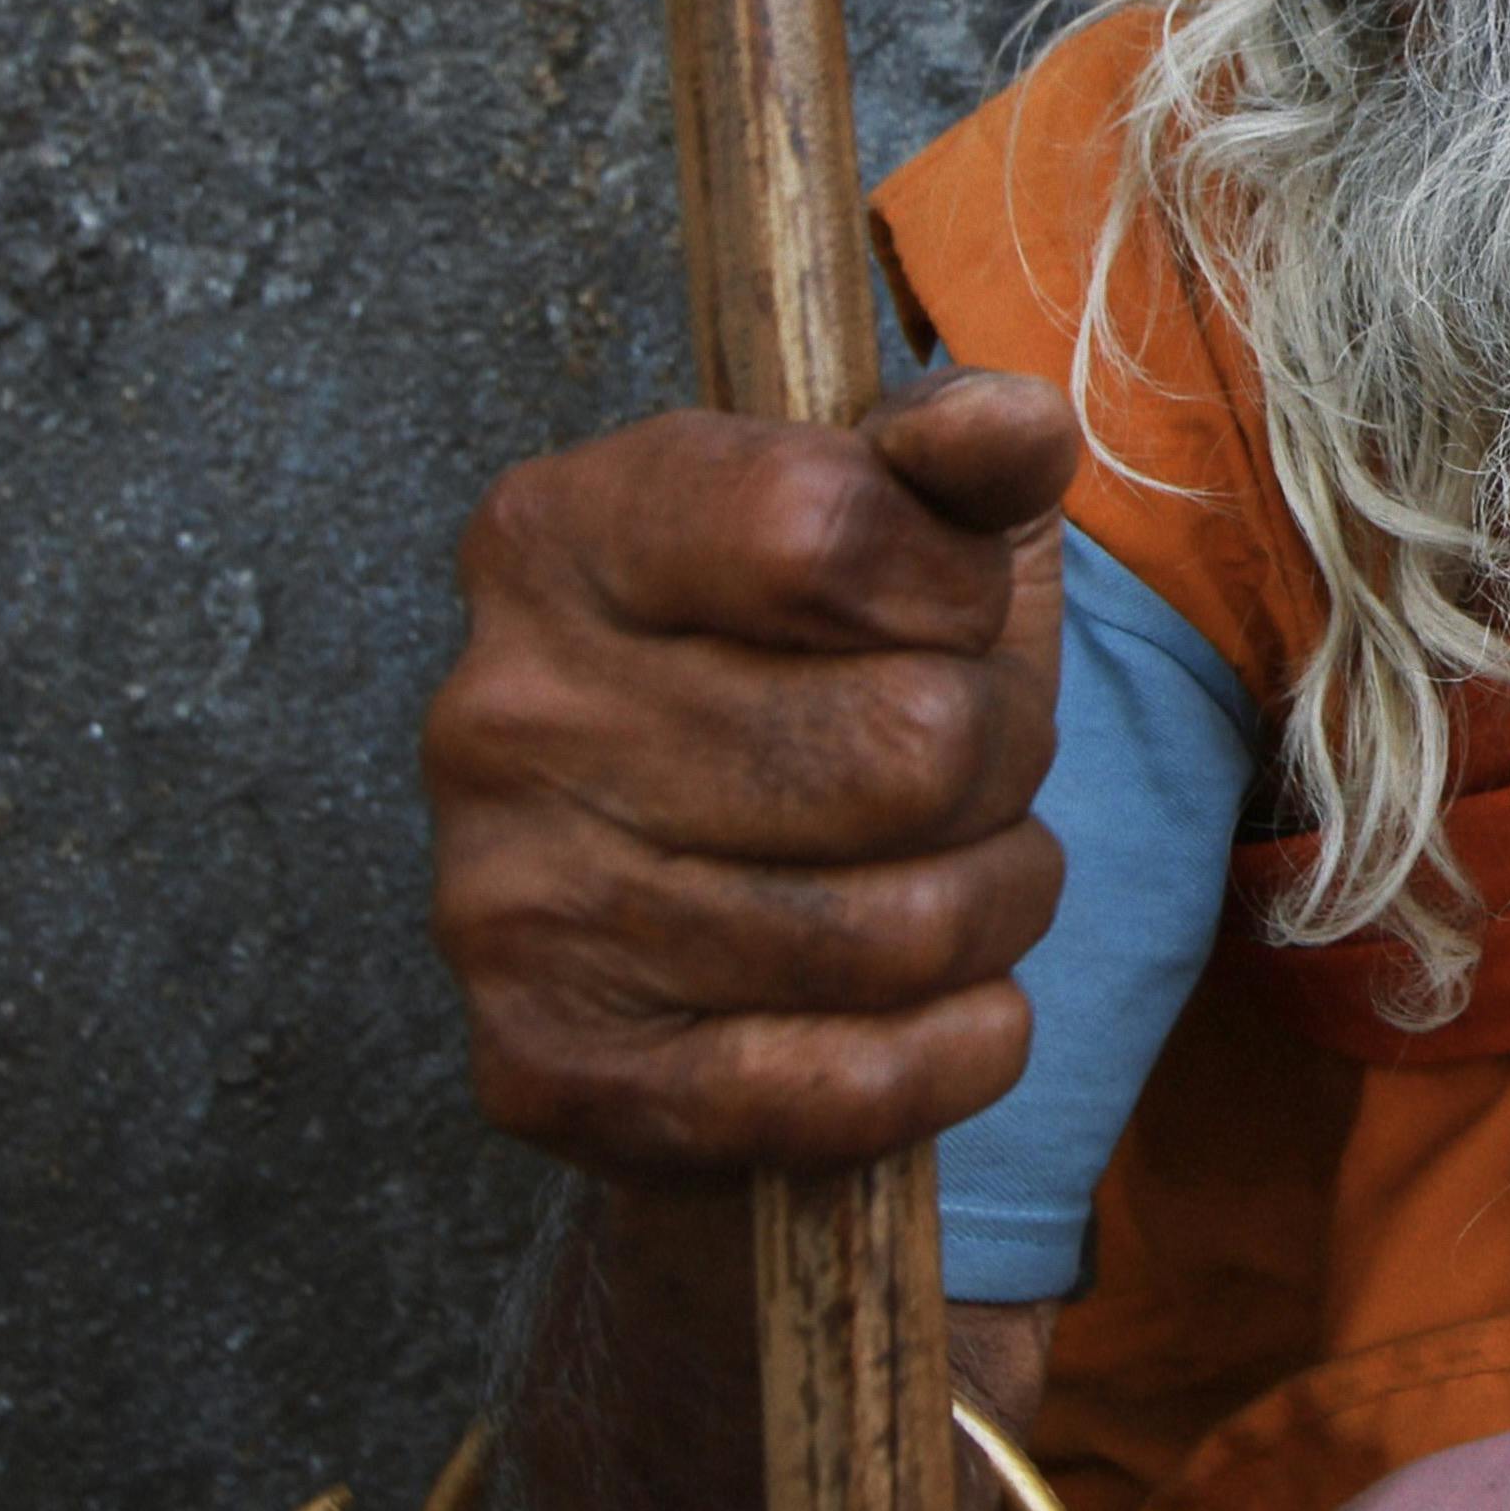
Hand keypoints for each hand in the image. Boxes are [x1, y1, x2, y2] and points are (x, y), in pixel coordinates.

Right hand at [423, 368, 1080, 1176]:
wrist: (704, 934)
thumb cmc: (826, 690)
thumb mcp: (907, 533)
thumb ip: (963, 455)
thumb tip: (1010, 425)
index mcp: (560, 534)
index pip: (832, 530)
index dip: (953, 589)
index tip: (939, 614)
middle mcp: (499, 713)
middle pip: (911, 743)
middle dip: (999, 764)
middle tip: (961, 773)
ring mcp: (507, 903)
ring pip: (907, 925)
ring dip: (992, 908)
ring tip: (944, 875)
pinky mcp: (552, 1071)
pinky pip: (852, 1085)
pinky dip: (957, 1050)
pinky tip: (935, 1007)